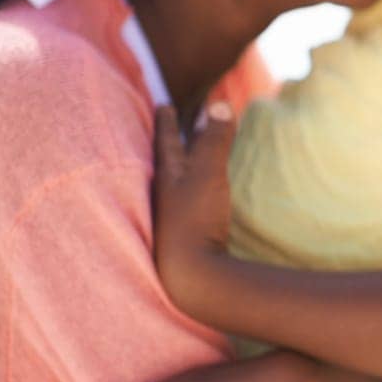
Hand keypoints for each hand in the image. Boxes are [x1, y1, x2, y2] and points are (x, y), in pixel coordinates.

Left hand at [152, 102, 235, 319]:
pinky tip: (204, 199)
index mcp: (168, 176)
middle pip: (167, 162)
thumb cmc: (194, 221)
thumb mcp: (207, 175)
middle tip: (174, 125)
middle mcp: (166, 196)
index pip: (165, 141)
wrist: (191, 277)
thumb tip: (218, 103)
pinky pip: (189, 205)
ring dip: (183, 169)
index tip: (163, 105)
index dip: (166, 121)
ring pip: (176, 185)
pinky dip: (195, 193)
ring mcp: (175, 218)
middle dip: (171, 142)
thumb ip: (214, 140)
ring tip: (190, 159)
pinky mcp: (189, 237)